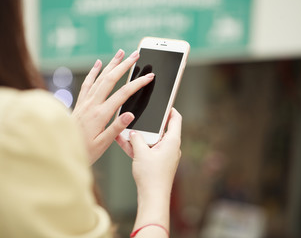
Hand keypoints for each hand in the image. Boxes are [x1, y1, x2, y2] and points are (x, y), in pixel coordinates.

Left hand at [71, 49, 154, 163]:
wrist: (61, 148)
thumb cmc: (84, 149)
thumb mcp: (103, 144)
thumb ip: (116, 128)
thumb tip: (130, 114)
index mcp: (100, 115)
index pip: (123, 94)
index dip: (137, 83)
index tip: (149, 77)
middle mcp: (92, 104)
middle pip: (111, 79)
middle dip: (124, 65)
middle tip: (135, 55)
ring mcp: (85, 102)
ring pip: (99, 77)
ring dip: (111, 64)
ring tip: (120, 53)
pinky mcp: (80, 103)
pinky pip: (87, 83)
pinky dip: (94, 72)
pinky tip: (98, 63)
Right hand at [121, 108, 181, 234]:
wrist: (152, 198)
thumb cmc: (152, 177)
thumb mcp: (141, 152)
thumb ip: (136, 138)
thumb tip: (133, 131)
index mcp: (172, 141)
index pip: (175, 119)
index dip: (170, 109)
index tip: (163, 103)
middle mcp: (171, 147)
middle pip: (160, 129)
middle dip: (147, 125)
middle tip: (138, 117)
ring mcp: (164, 155)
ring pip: (151, 140)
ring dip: (139, 137)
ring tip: (126, 131)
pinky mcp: (157, 163)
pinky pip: (148, 150)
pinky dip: (138, 147)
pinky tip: (124, 142)